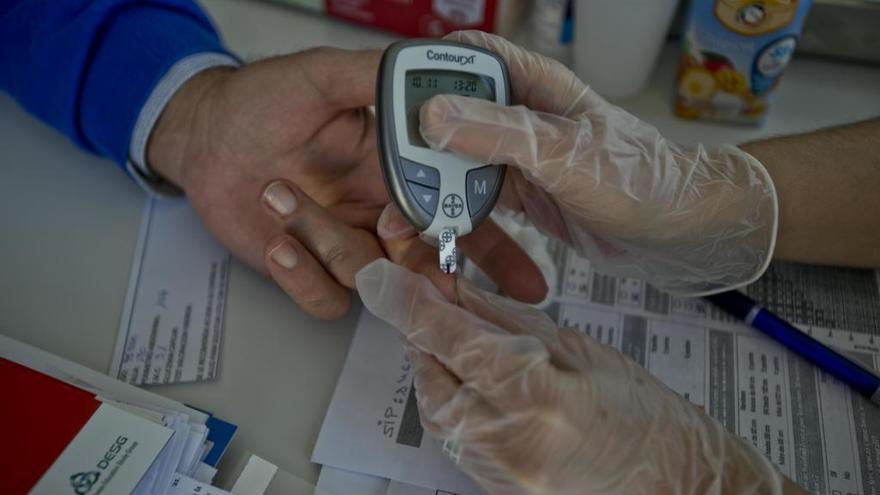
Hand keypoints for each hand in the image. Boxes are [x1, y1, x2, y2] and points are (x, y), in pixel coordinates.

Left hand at [147, 48, 545, 318]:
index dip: (488, 236)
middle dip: (446, 279)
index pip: (456, 205)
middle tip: (446, 290)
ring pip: (374, 280)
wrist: (202, 137)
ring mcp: (346, 245)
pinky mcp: (308, 271)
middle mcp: (379, 213)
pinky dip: (304, 278)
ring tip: (279, 197)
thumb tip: (427, 70)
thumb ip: (374, 77)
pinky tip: (278, 244)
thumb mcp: (321, 76)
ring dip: (329, 245)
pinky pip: (327, 300)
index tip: (517, 263)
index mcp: (395, 170)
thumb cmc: (259, 101)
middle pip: (433, 261)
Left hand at [355, 258, 802, 494]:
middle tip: (448, 306)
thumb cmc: (646, 419)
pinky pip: (449, 433)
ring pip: (432, 402)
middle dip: (428, 331)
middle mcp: (498, 433)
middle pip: (427, 366)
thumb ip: (508, 322)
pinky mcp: (485, 487)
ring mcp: (489, 468)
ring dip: (441, 368)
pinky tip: (488, 389)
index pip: (441, 331)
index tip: (378, 273)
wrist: (674, 493)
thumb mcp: (581, 350)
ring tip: (482, 353)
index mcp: (530, 387)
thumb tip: (455, 291)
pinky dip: (455, 401)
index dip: (402, 296)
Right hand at [419, 31, 778, 295]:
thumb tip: (433, 114)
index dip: (427, 68)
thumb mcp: (563, 153)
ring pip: (458, 156)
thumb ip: (499, 132)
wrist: (676, 232)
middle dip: (417, 138)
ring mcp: (519, 154)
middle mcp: (521, 114)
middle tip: (388, 170)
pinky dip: (454, 208)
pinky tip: (434, 224)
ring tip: (404, 207)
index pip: (469, 56)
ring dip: (432, 179)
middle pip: (452, 111)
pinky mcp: (522, 190)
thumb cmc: (638, 179)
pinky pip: (475, 192)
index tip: (388, 97)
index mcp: (533, 84)